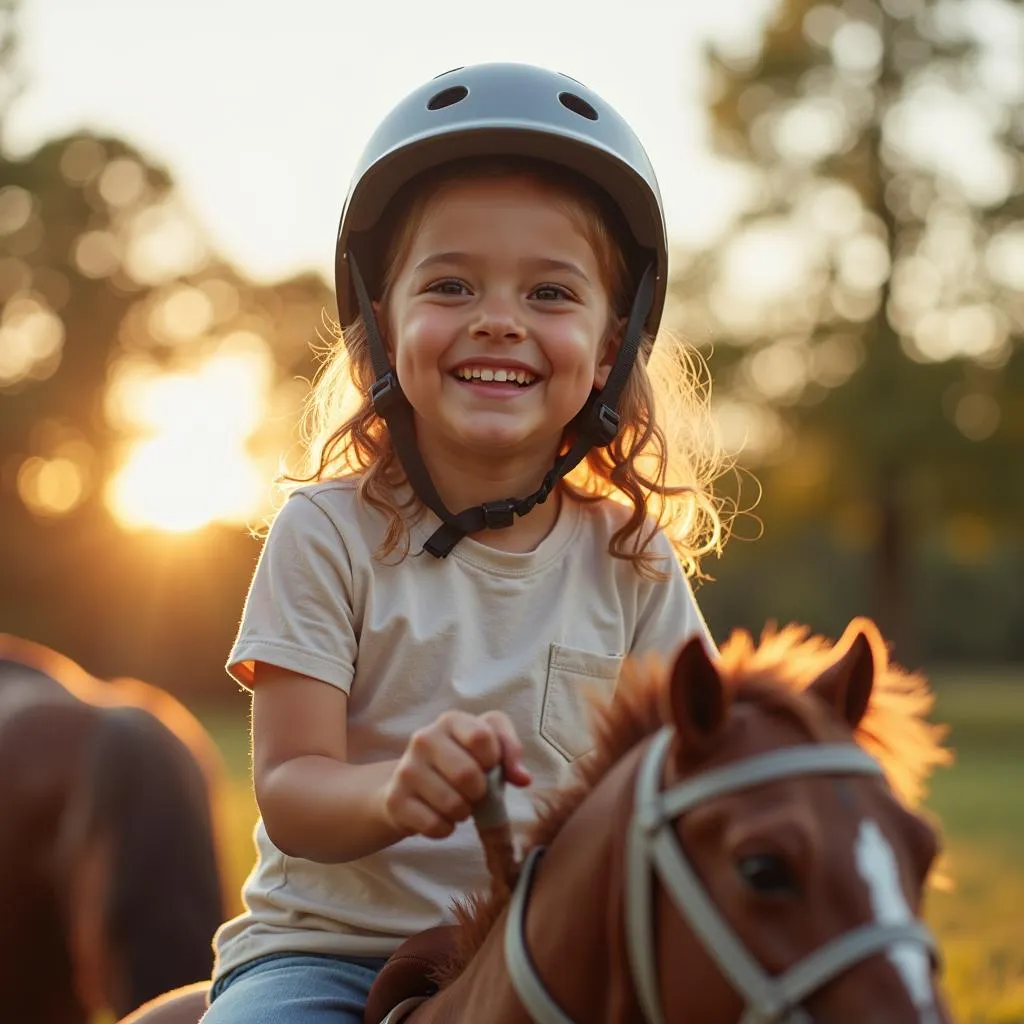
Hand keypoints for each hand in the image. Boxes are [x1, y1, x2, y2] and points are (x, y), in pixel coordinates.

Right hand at [381, 710, 531, 839]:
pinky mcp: (395, 800)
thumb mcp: (488, 746)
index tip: (490, 767)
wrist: (409, 786)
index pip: (482, 736)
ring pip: (452, 804)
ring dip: (463, 812)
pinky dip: (445, 828)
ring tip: (457, 804)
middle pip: (468, 774)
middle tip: (474, 792)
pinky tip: (439, 817)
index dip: (494, 759)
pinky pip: (435, 825)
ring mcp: (406, 769)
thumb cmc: (460, 762)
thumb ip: (511, 751)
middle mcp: (424, 739)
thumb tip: (522, 778)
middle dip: (479, 792)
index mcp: (451, 721)